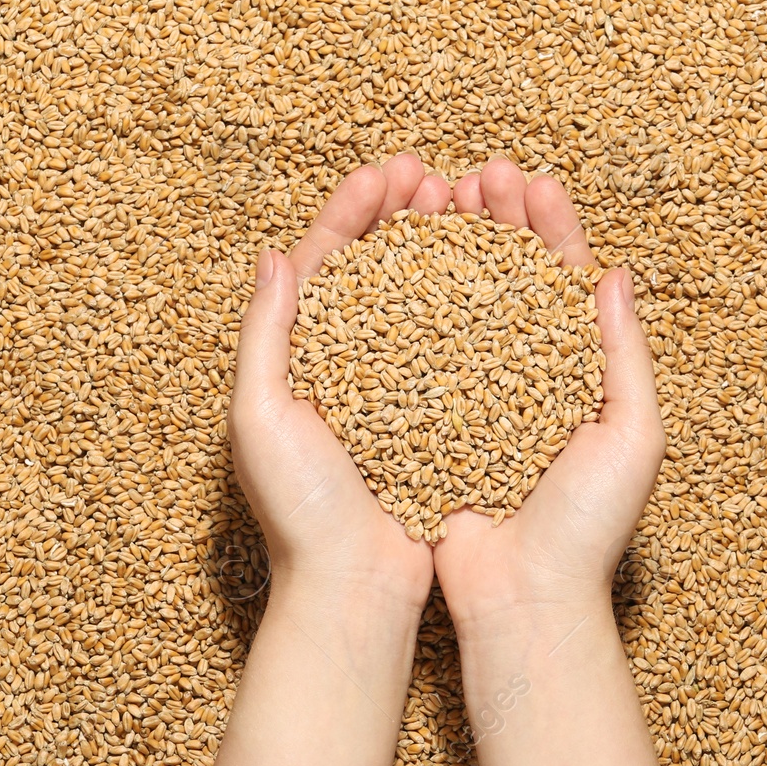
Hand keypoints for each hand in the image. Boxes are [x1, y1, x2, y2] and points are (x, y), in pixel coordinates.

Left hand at [230, 153, 451, 612]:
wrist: (355, 593)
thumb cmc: (301, 514)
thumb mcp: (262, 416)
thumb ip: (265, 333)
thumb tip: (276, 253)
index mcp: (300, 358)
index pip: (327, 263)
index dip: (354, 211)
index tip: (387, 172)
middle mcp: (349, 367)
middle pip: (380, 271)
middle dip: (406, 217)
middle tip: (438, 178)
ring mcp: (396, 391)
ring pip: (424, 300)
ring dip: (447, 251)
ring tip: (475, 210)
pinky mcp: (438, 418)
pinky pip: (460, 348)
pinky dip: (479, 307)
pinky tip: (504, 280)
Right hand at [433, 157, 665, 631]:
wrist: (522, 602)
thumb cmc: (587, 528)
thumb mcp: (632, 436)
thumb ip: (625, 354)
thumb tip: (614, 273)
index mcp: (577, 371)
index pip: (564, 280)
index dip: (548, 227)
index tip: (528, 182)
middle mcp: (522, 375)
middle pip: (506, 278)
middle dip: (493, 221)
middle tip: (474, 177)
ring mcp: (471, 394)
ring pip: (457, 302)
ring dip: (447, 248)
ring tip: (431, 201)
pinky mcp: (426, 418)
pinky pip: (413, 350)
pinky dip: (403, 303)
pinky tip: (388, 265)